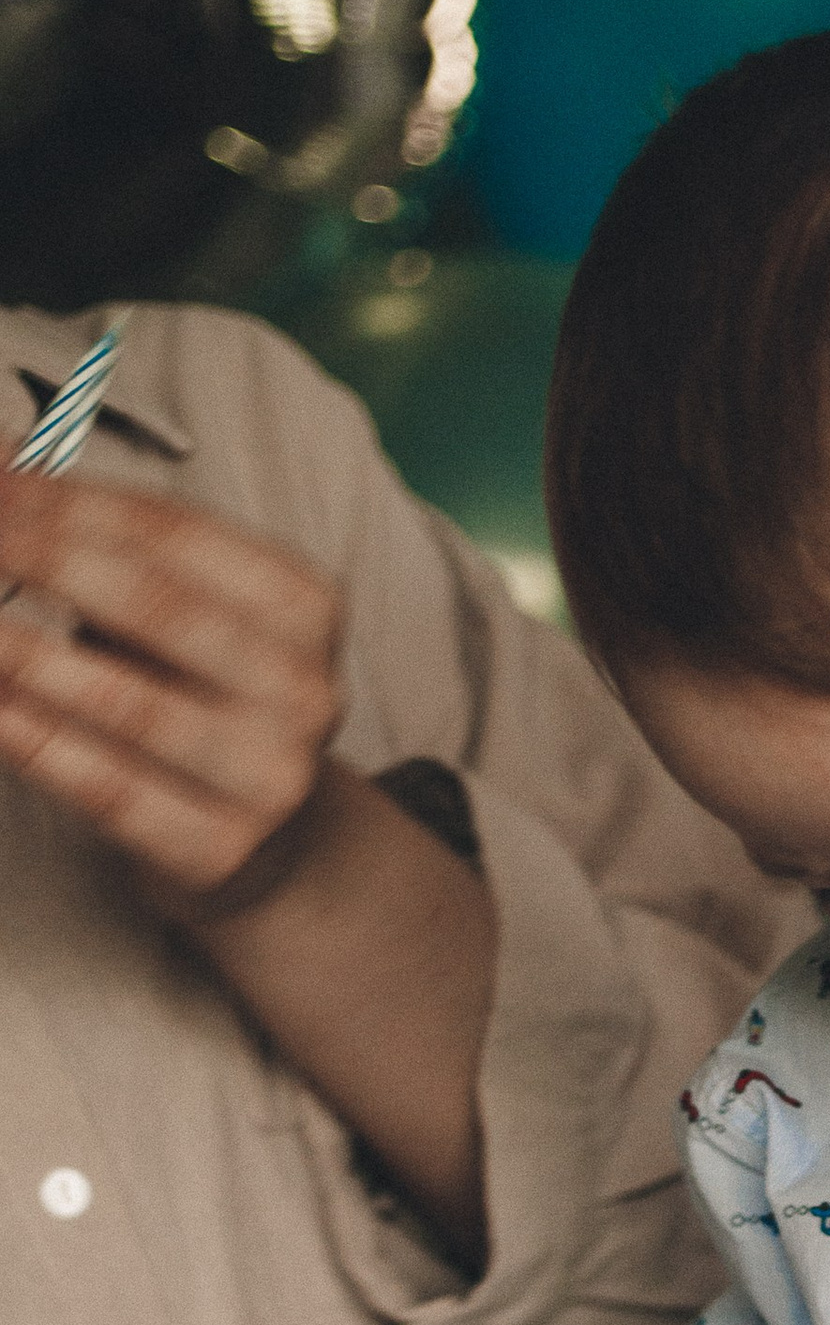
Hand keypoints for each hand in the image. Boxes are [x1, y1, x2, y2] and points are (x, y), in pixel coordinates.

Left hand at [0, 465, 345, 911]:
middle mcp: (302, 692)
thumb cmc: (204, 703)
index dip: (71, 502)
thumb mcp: (186, 612)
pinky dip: (34, 741)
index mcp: (304, 609)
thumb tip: (5, 474)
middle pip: (159, 607)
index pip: (176, 534)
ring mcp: (267, 777)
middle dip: (45, 559)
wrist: (268, 843)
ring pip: (127, 703)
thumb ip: (109, 547)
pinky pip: (108, 789)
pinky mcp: (220, 849)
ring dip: (23, 655)